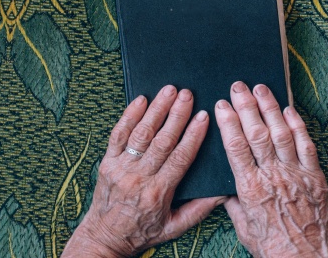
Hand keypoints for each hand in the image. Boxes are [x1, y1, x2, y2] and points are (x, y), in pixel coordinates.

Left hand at [62, 85, 224, 257]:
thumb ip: (199, 209)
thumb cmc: (141, 231)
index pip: (180, 157)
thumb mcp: (174, 227)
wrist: (104, 237)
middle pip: (161, 140)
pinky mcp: (107, 162)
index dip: (193, 135)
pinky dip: (128, 116)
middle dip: (176, 114)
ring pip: (141, 133)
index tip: (203, 116)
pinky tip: (140, 100)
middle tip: (187, 94)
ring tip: (168, 90)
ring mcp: (121, 167)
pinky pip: (117, 135)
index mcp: (158, 192)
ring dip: (156, 109)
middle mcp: (139, 177)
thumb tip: (223, 192)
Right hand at [215, 82, 327, 257]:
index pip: (236, 146)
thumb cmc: (271, 246)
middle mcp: (273, 176)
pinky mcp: (315, 177)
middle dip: (247, 106)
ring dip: (270, 108)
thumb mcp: (242, 226)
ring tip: (262, 89)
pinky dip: (298, 125)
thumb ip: (233, 201)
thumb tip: (225, 184)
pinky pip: (306, 145)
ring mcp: (296, 174)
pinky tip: (289, 110)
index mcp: (250, 187)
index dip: (228, 122)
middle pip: (257, 133)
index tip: (222, 105)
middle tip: (239, 86)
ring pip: (281, 133)